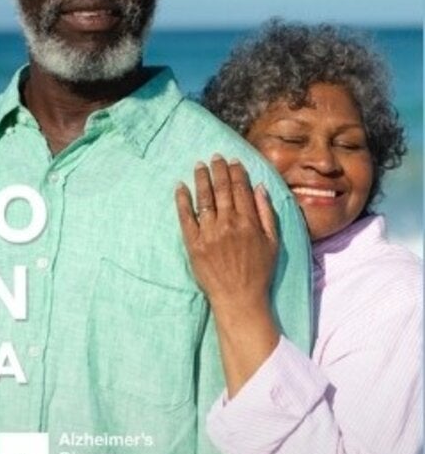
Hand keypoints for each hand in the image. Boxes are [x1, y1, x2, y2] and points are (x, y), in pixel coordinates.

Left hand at [174, 155, 277, 314]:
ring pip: (204, 198)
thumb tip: (260, 188)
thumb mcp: (273, 242)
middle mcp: (228, 224)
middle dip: (218, 170)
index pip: (241, 189)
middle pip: (221, 189)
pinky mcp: (193, 243)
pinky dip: (182, 200)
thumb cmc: (259, 271)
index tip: (233, 161)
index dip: (236, 172)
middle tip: (214, 156)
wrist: (238, 297)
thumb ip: (266, 213)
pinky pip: (185, 217)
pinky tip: (180, 186)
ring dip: (201, 179)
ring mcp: (209, 233)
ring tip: (199, 165)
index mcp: (248, 222)